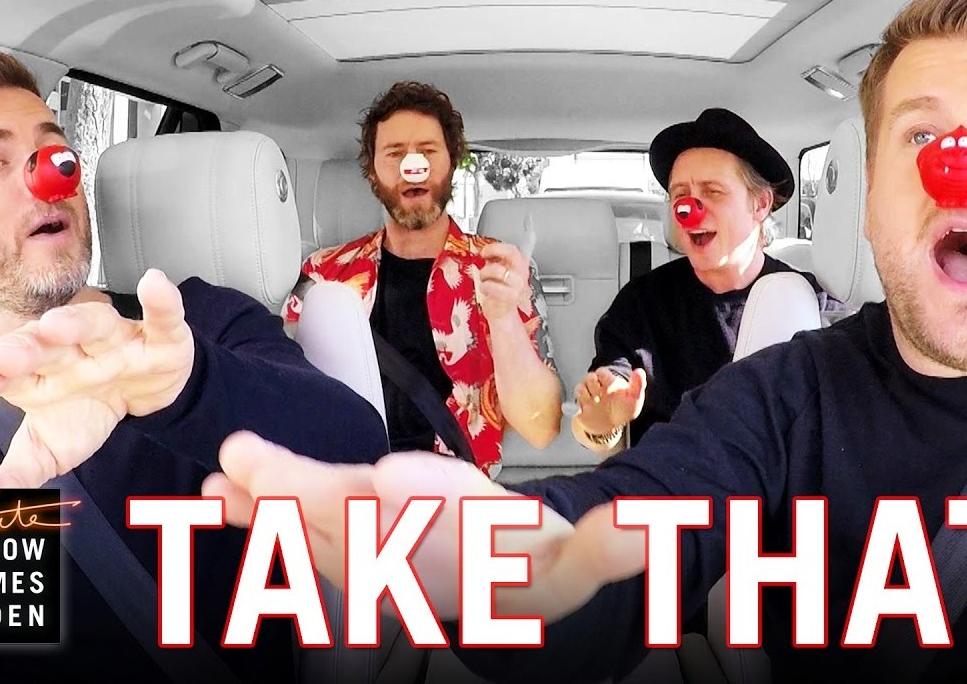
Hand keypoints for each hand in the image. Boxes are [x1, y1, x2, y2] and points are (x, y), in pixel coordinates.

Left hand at [0, 269, 193, 487]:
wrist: (148, 399)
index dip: (3, 373)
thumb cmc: (92, 411)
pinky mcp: (161, 337)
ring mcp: (117, 340)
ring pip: (95, 325)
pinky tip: (157, 285)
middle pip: (47, 345)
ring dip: (78, 323)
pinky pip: (162, 317)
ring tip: (58, 325)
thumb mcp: (56, 447)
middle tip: (10, 356)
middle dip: (28, 348)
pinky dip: (163, 301)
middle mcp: (74, 350)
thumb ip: (22, 469)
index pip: (14, 371)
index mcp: (41, 374)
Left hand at [205, 433, 648, 622]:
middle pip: (357, 531)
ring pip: (315, 534)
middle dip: (306, 499)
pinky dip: (259, 511)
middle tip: (252, 467)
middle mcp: (405, 567)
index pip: (436, 535)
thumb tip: (643, 531)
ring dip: (267, 507)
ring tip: (224, 478)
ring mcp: (371, 561)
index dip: (415, 505)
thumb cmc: (527, 567)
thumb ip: (610, 548)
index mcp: (456, 565)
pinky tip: (224, 490)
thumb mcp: (577, 561)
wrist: (499, 598)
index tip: (389, 477)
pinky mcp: (347, 546)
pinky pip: (297, 536)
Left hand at [478, 241, 530, 321]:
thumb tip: (485, 252)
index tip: (486, 250)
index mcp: (520, 267)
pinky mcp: (511, 297)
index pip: (513, 250)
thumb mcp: (498, 275)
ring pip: (499, 269)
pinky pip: (494, 286)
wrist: (503, 315)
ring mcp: (518, 286)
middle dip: (494, 250)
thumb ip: (495, 263)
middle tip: (484, 255)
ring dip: (486, 272)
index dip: (498, 247)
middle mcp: (521, 274)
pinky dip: (486, 286)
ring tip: (484, 278)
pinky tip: (485, 288)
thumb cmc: (499, 295)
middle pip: (512, 253)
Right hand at [574, 367, 645, 441]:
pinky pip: (575, 400)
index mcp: (608, 381)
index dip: (604, 378)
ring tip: (596, 403)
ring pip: (580, 387)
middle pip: (589, 377)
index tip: (610, 389)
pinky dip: (582, 403)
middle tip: (602, 396)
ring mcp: (586, 395)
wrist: (610, 428)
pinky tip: (589, 408)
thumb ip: (638, 385)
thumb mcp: (634, 399)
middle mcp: (596, 386)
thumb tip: (639, 370)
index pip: (601, 371)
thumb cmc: (622, 411)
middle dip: (595, 386)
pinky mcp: (579, 405)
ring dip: (588, 395)